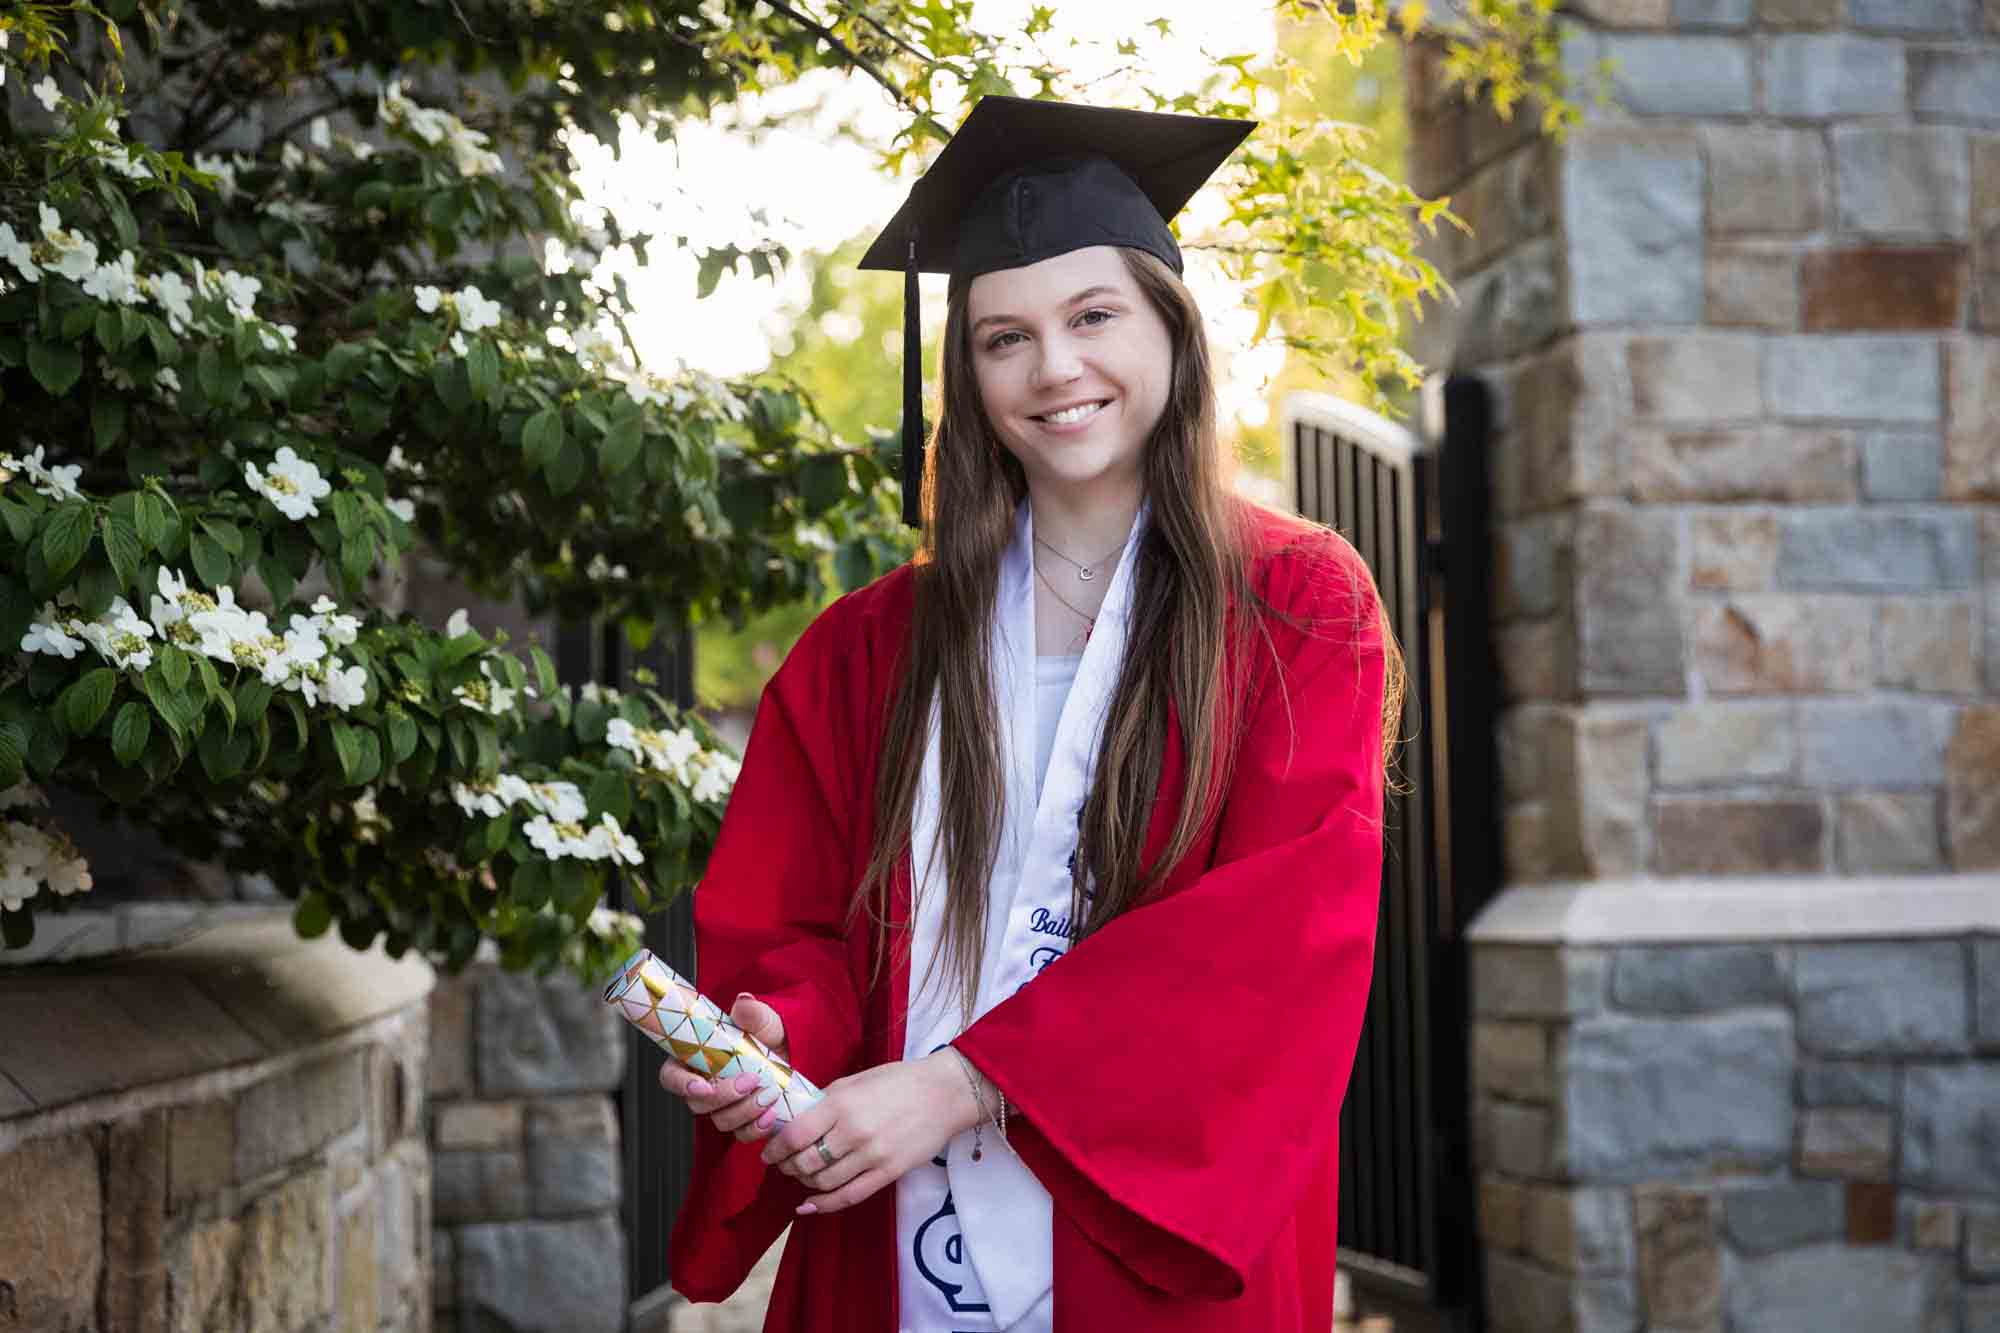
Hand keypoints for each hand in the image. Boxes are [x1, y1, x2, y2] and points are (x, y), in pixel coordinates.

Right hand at [654, 993, 791, 1143]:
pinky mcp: (742, 1122)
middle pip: (697, 1103)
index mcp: (696, 1059)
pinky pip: (741, 1134)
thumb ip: (754, 1014)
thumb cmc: (770, 1037)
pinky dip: (756, 1128)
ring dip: (744, 1111)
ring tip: (769, 1095)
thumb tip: (744, 1003)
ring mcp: (723, 1107)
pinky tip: (771, 1115)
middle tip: (750, 1081)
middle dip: (724, 1096)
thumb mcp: (765, 1022)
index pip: (672, 1076)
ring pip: (720, 1121)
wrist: (794, 1058)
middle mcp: (705, 1086)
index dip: (681, 1084)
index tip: (703, 1086)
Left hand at [759, 1049, 983, 1216]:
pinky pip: (849, 1196)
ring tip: (801, 1176)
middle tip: (783, 1164)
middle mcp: (854, 1131)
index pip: (796, 1134)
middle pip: (806, 1162)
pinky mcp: (889, 1173)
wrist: (944, 1094)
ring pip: (824, 1182)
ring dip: (805, 1182)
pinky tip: (809, 1205)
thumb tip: (796, 1119)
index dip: (776, 1148)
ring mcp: (872, 1155)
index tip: (768, 1152)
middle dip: (788, 1166)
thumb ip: (826, 1101)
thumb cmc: (898, 1081)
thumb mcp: (856, 1080)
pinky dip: (824, 1205)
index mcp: (842, 1103)